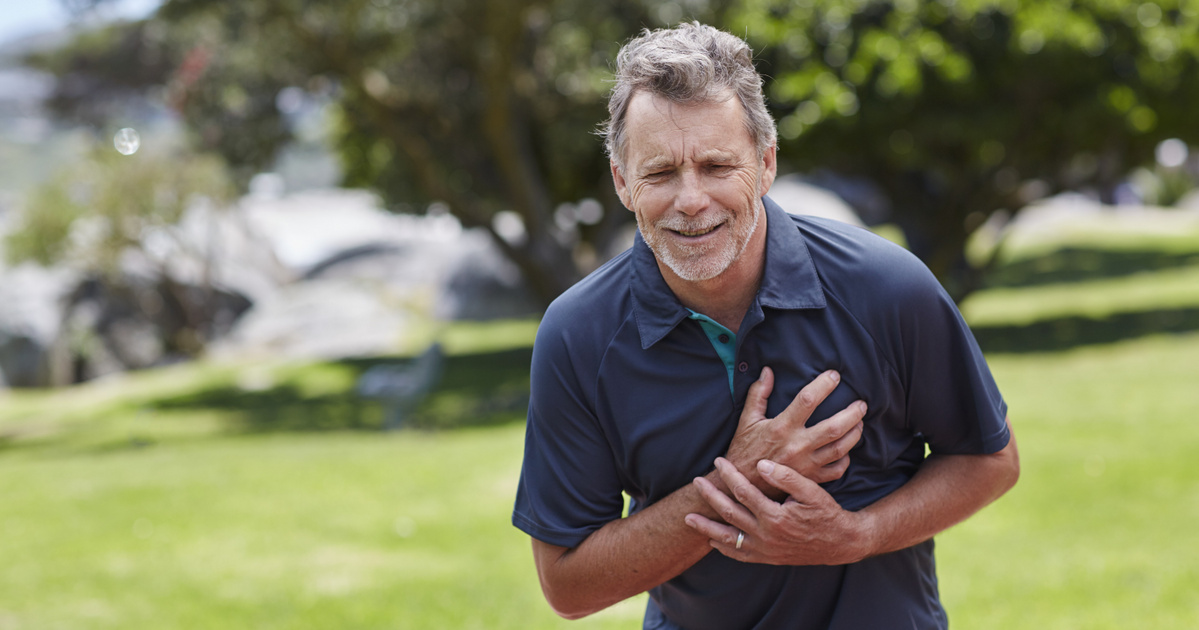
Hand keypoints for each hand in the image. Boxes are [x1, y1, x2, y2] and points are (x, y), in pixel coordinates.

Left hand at [685, 457, 873, 565]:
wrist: (840, 543)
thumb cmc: (827, 513)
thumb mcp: (812, 491)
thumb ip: (787, 477)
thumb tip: (762, 464)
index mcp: (775, 517)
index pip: (744, 491)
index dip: (729, 475)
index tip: (719, 460)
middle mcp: (766, 536)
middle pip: (730, 514)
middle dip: (711, 497)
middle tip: (697, 482)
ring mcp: (765, 550)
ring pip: (729, 539)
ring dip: (707, 528)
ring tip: (689, 519)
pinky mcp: (767, 558)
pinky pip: (740, 554)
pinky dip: (725, 548)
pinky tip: (713, 540)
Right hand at [722, 367, 865, 493]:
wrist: (743, 484)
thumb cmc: (744, 449)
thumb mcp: (747, 419)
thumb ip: (758, 394)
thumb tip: (768, 371)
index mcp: (782, 427)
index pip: (807, 400)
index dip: (823, 385)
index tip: (834, 375)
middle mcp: (797, 446)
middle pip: (834, 427)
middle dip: (852, 413)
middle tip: (862, 403)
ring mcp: (806, 465)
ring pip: (840, 448)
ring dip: (855, 434)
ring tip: (860, 422)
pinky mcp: (810, 479)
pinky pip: (836, 470)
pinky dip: (846, 459)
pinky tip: (847, 449)